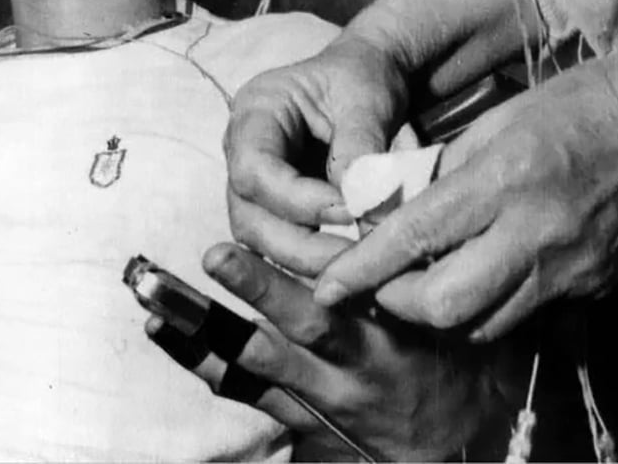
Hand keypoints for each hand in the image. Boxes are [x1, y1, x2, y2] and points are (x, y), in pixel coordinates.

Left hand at [144, 244, 503, 462]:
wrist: (455, 439)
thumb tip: (383, 181)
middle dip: (262, 287)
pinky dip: (205, 360)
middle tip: (218, 254)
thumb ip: (416, 247)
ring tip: (163, 302)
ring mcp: (324, 392)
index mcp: (394, 327)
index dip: (335, 260)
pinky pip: (248, 391)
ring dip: (213, 328)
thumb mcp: (449, 298)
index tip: (315, 218)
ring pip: (266, 359)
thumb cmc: (457, 355)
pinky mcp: (302, 414)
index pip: (362, 290)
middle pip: (308, 322)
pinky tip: (160, 330)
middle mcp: (356, 361)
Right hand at [224, 32, 408, 276]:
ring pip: (259, 236)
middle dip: (298, 244)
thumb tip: (365, 207)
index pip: (254, 168)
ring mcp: (255, 179)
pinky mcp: (274, 204)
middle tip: (353, 258)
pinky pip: (280, 240)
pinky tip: (347, 264)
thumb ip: (361, 149)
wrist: (368, 73)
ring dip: (303, 259)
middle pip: (248, 213)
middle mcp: (242, 148)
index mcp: (256, 110)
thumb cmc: (363, 77)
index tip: (350, 211)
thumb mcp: (368, 100)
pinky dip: (310, 257)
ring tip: (354, 264)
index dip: (297, 200)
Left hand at [314, 43, 617, 339]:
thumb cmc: (580, 104)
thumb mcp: (500, 120)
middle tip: (374, 282)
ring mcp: (569, 269)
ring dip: (437, 311)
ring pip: (482, 324)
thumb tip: (394, 204)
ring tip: (413, 284)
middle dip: (395, 302)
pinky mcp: (589, 287)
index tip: (326, 285)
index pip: (416, 236)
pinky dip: (484, 307)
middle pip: (445, 305)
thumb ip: (445, 168)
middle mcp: (536, 234)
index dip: (363, 267)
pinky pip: (521, 316)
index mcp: (505, 177)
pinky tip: (469, 278)